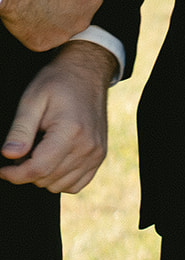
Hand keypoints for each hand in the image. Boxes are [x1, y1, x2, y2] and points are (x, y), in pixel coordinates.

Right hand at [0, 0, 102, 50]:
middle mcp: (84, 20)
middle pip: (78, 11)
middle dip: (67, 3)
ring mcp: (63, 34)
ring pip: (61, 26)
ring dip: (53, 18)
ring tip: (37, 4)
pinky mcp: (43, 43)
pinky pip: (41, 37)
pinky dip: (35, 29)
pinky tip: (28, 17)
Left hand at [0, 41, 118, 193]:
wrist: (87, 74)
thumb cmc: (58, 83)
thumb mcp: (32, 100)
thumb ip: (20, 130)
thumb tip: (9, 156)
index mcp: (71, 132)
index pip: (38, 169)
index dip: (13, 174)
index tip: (2, 168)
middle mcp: (88, 147)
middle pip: (47, 180)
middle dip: (27, 172)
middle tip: (22, 150)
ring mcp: (97, 154)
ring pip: (59, 186)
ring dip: (43, 176)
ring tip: (38, 152)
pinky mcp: (100, 157)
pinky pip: (76, 185)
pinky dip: (60, 179)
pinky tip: (53, 161)